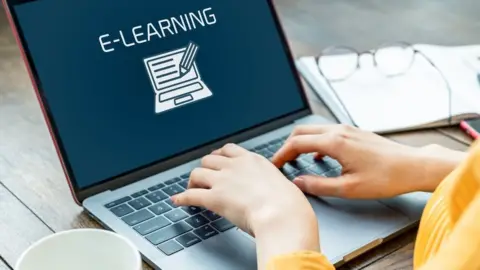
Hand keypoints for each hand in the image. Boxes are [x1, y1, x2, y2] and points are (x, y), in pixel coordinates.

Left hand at [172, 144, 319, 268]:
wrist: (281, 214)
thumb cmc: (287, 203)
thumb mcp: (280, 183)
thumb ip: (269, 181)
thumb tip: (269, 188)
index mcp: (252, 160)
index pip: (229, 149)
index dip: (220, 155)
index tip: (218, 160)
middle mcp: (235, 166)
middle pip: (209, 159)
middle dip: (205, 168)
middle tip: (204, 177)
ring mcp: (222, 181)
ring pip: (197, 173)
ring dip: (193, 181)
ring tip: (191, 188)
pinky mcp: (213, 198)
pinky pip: (191, 195)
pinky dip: (182, 198)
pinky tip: (178, 201)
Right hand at [272, 124, 465, 198]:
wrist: (413, 166)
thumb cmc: (386, 177)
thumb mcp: (349, 188)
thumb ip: (319, 185)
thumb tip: (298, 182)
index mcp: (334, 142)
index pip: (296, 143)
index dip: (281, 154)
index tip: (274, 165)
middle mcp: (338, 131)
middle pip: (301, 131)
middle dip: (287, 146)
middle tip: (280, 162)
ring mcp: (347, 129)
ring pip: (313, 130)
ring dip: (300, 142)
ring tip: (295, 159)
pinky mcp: (354, 132)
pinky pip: (326, 132)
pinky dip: (314, 141)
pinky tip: (318, 156)